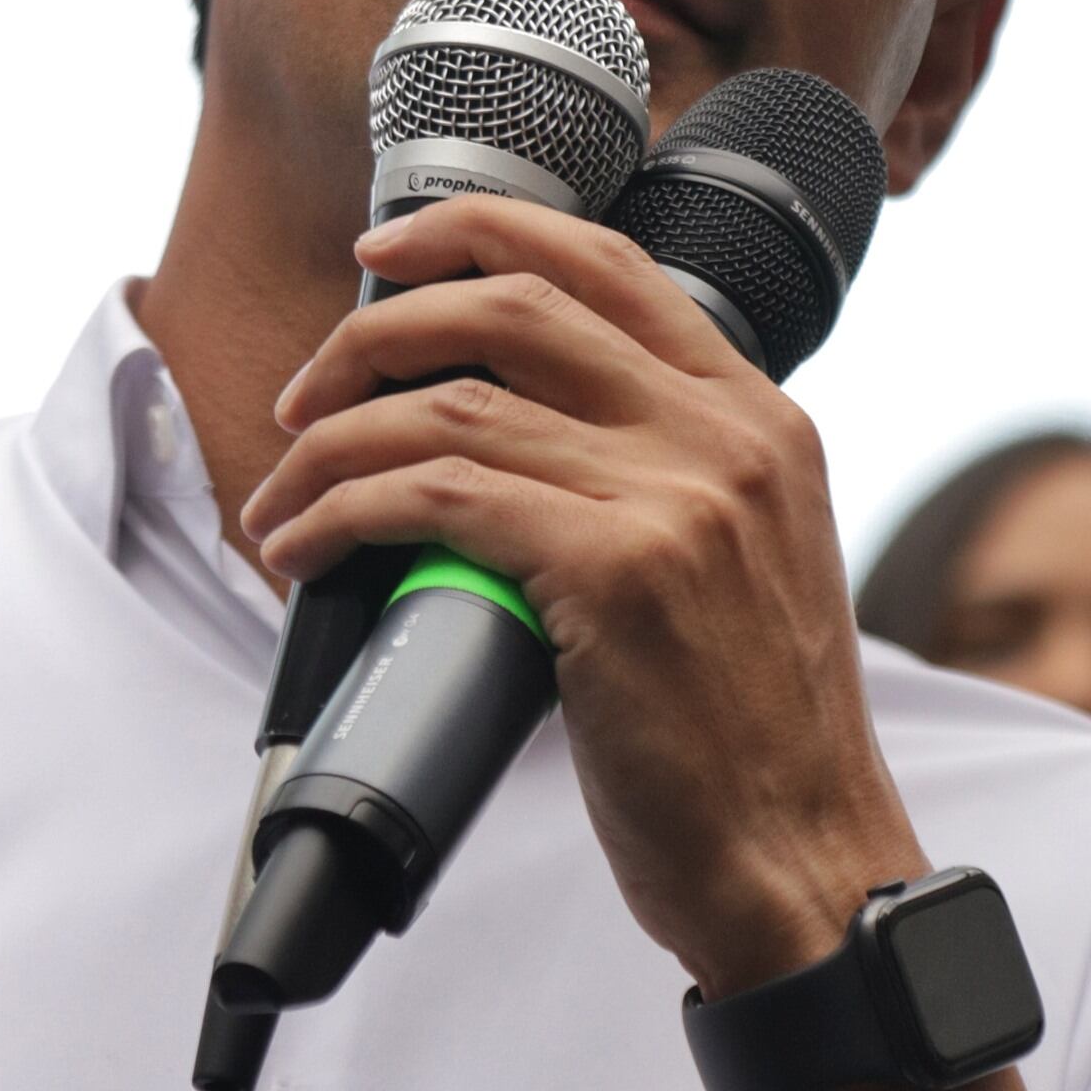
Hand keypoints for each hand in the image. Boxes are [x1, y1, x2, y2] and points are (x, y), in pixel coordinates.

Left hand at [240, 196, 922, 996]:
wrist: (806, 860)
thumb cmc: (757, 741)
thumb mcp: (750, 563)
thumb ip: (669, 479)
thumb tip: (516, 443)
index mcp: (761, 418)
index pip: (610, 262)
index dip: (483, 231)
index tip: (391, 253)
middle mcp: (724, 435)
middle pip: (515, 305)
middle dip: (377, 329)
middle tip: (305, 390)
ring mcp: (674, 495)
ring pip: (452, 405)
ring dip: (333, 444)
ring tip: (284, 496)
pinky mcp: (615, 570)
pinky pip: (437, 497)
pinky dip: (347, 511)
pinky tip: (311, 549)